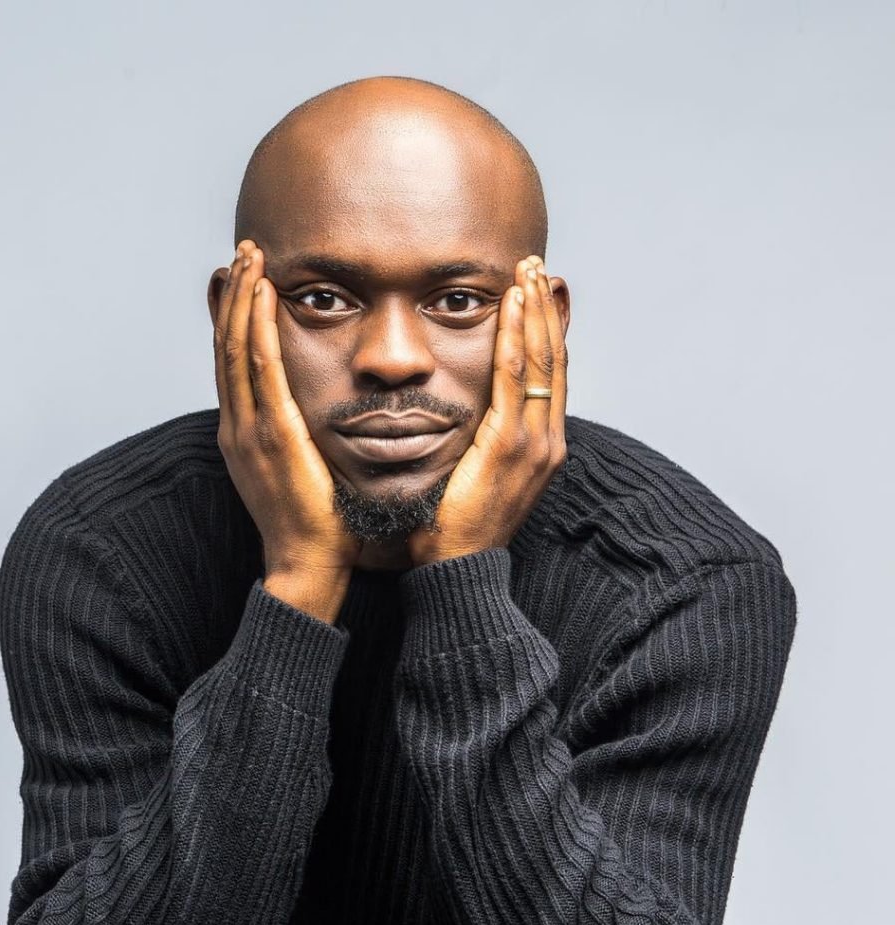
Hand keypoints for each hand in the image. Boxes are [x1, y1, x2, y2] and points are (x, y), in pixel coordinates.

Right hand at [212, 240, 363, 599]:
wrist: (307, 565)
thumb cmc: (311, 521)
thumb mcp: (293, 470)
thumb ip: (290, 436)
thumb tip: (302, 411)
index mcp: (241, 432)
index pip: (231, 362)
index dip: (233, 317)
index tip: (244, 279)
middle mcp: (237, 425)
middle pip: (227, 345)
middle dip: (234, 295)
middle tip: (244, 252)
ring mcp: (249, 430)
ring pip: (237, 349)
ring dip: (242, 299)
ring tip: (251, 258)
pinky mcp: (272, 436)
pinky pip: (262, 372)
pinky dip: (258, 329)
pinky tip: (264, 295)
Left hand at [406, 255, 568, 565]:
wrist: (458, 570)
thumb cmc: (458, 525)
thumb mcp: (478, 473)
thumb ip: (482, 439)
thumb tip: (469, 412)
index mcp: (542, 446)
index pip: (551, 375)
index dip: (547, 330)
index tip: (537, 292)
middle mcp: (548, 441)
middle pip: (554, 359)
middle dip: (544, 309)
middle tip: (536, 265)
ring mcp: (536, 444)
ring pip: (542, 362)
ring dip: (534, 312)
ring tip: (527, 272)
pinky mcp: (512, 447)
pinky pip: (517, 382)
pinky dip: (516, 340)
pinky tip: (510, 307)